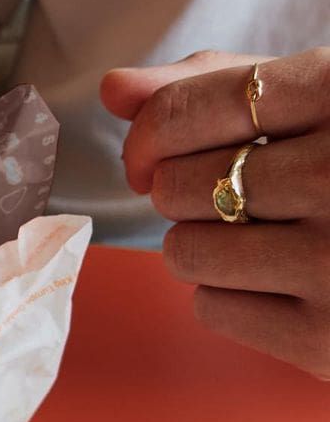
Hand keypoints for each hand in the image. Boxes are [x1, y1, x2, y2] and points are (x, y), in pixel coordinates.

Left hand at [100, 48, 329, 378]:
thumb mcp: (321, 102)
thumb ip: (220, 82)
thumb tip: (113, 89)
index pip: (195, 106)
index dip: (150, 131)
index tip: (148, 150)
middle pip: (178, 185)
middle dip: (184, 190)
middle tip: (238, 194)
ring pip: (183, 251)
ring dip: (201, 244)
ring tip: (261, 235)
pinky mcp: (325, 338)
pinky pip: (209, 309)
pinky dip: (228, 295)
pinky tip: (281, 280)